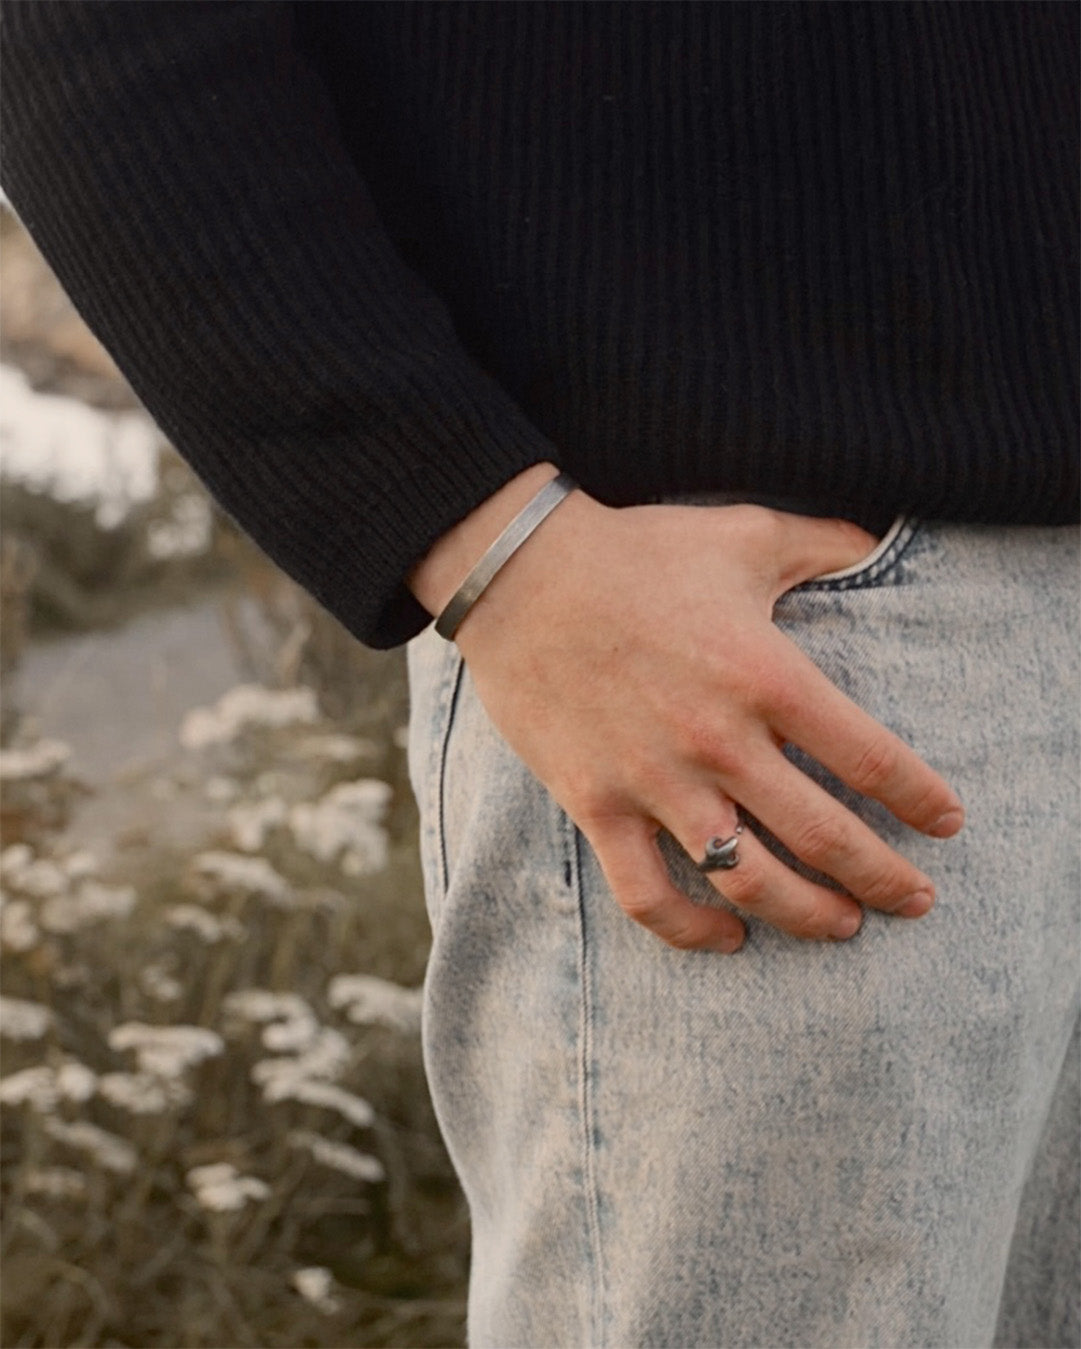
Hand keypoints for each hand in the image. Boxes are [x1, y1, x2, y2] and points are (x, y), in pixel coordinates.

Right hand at [414, 475, 963, 951]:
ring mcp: (655, 780)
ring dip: (807, 915)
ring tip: (842, 927)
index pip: (871, 758)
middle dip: (884, 879)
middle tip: (916, 900)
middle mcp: (720, 740)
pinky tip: (728, 935)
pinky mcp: (597, 804)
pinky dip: (692, 929)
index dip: (921, 799)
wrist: (518, 572)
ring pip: (748, 880)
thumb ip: (823, 542)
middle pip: (825, 836)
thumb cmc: (637, 550)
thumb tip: (881, 540)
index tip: (947, 823)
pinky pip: (648, 894)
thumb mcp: (744, 532)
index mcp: (766, 674)